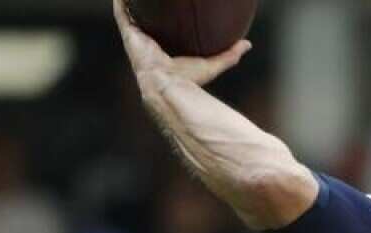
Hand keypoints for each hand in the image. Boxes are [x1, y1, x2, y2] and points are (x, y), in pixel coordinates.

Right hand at [112, 0, 250, 86]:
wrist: (167, 86)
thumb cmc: (188, 80)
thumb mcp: (212, 64)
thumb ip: (229, 55)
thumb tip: (247, 44)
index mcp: (163, 50)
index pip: (162, 30)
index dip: (163, 18)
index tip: (170, 7)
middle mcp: (147, 43)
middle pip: (146, 19)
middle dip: (146, 6)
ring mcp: (137, 38)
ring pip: (132, 14)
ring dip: (134, 2)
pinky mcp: (130, 34)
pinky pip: (122, 13)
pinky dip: (122, 3)